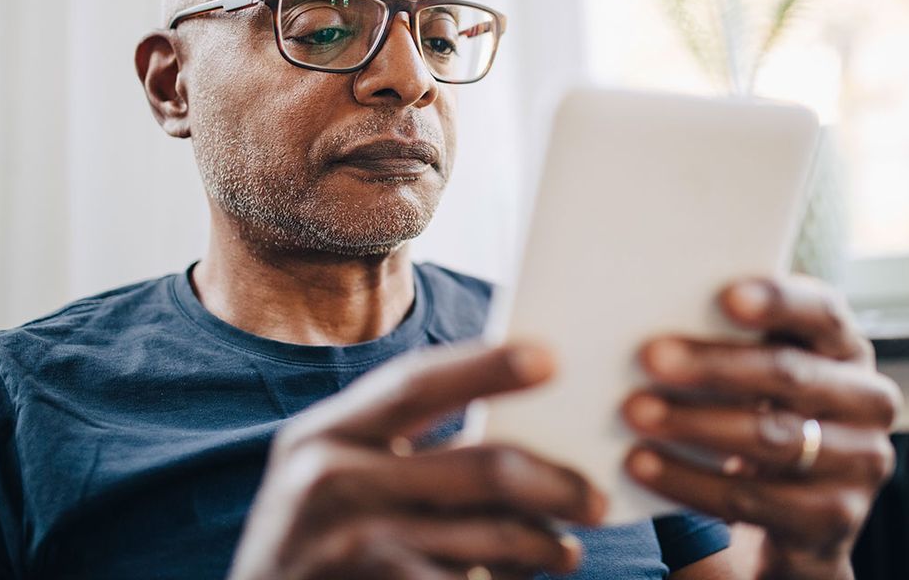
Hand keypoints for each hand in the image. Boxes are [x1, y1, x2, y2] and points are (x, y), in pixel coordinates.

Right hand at [228, 342, 604, 579]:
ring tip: (564, 551)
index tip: (552, 357)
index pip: (415, 382)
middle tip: (595, 498)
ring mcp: (350, 547)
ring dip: (543, 547)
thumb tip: (518, 427)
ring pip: (491, 537)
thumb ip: (398, 447)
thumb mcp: (332, 478)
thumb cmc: (314, 542)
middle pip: (481, 466)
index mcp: (321, 434)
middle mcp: (327, 482)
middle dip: (554, 483)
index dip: (487, 365)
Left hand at [621, 276, 900, 579]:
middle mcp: (869, 400)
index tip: (725, 297)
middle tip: (649, 357)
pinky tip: (641, 465)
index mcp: (846, 348)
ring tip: (635, 412)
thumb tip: (657, 319)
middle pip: (789, 375)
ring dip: (694, 423)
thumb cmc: (761, 415)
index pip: (821, 312)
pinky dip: (688, 481)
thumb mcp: (759, 376)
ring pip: (772, 437)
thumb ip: (733, 342)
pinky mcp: (835, 519)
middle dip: (714, 366)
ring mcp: (861, 462)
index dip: (777, 302)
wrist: (793, 516)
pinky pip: (752, 500)